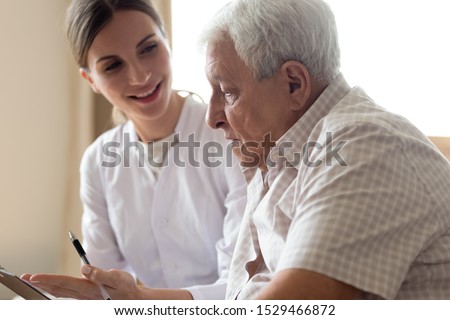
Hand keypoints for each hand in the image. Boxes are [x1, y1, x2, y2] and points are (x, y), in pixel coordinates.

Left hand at [21, 265, 141, 299]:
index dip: (48, 278)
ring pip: (60, 292)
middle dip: (40, 282)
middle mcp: (83, 295)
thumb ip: (100, 274)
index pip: (64, 282)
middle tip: (24, 277)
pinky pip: (66, 293)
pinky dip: (55, 289)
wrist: (133, 300)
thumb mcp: (118, 278)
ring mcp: (84, 297)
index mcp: (89, 289)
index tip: (33, 276)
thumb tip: (84, 268)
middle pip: (57, 288)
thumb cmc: (126, 288)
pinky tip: (52, 287)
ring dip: (45, 286)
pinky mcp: (86, 296)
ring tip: (33, 281)